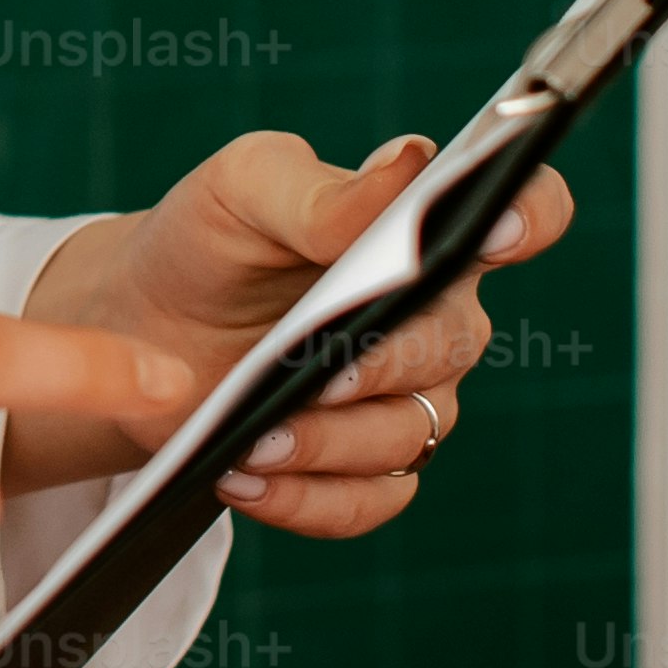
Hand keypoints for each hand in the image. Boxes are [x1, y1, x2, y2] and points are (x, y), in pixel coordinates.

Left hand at [8, 130, 578, 531]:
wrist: (140, 326)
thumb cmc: (207, 241)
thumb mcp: (240, 190)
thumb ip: (320, 186)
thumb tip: (407, 167)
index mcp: (423, 231)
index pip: (523, 213)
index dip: (528, 217)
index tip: (491, 227)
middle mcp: (436, 316)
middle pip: (452, 343)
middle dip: (380, 360)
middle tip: (311, 370)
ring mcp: (409, 398)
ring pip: (409, 431)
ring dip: (329, 442)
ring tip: (251, 438)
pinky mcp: (369, 468)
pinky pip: (371, 500)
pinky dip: (307, 497)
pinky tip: (245, 476)